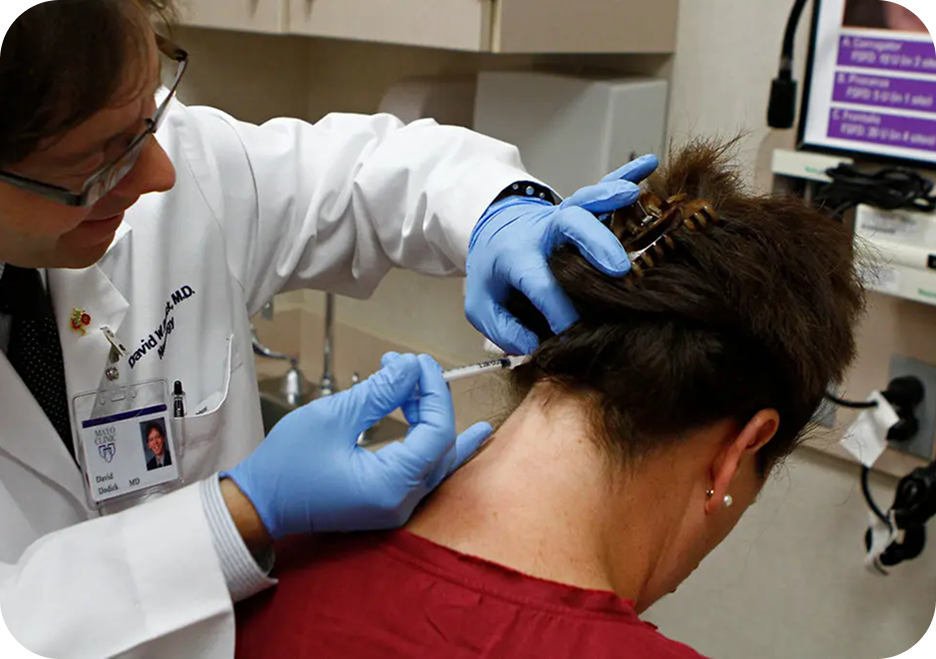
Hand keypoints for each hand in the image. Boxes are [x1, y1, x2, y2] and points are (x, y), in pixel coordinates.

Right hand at [223, 353, 491, 538]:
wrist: (258, 505)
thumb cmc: (286, 465)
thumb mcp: (332, 417)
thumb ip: (379, 392)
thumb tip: (412, 368)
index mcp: (390, 486)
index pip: (436, 432)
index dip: (434, 391)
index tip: (418, 362)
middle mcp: (402, 503)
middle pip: (440, 444)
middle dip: (431, 400)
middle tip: (410, 367)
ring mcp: (397, 506)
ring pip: (437, 457)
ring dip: (432, 417)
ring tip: (420, 383)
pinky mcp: (389, 501)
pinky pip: (426, 471)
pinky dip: (437, 444)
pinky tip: (467, 432)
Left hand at [465, 155, 658, 354]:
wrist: (494, 232)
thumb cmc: (495, 273)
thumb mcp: (483, 307)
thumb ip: (504, 330)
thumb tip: (536, 346)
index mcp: (516, 256)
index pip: (539, 282)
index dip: (557, 308)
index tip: (571, 330)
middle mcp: (543, 231)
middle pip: (568, 227)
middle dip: (594, 244)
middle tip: (618, 268)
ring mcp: (564, 216)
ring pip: (586, 201)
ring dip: (609, 195)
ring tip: (633, 195)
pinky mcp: (581, 208)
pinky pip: (604, 187)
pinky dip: (627, 173)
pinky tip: (649, 163)